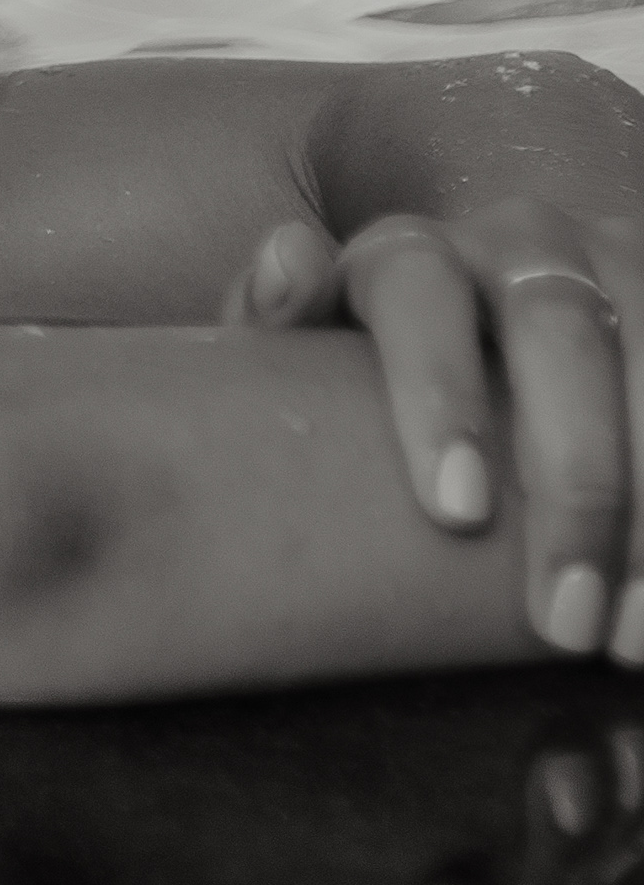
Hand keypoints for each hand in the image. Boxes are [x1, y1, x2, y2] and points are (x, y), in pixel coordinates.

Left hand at [227, 203, 643, 661]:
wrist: (487, 328)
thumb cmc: (373, 373)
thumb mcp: (315, 350)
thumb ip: (276, 317)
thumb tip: (290, 254)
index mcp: (412, 254)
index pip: (416, 291)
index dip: (436, 392)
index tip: (455, 512)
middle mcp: (525, 246)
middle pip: (560, 338)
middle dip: (576, 485)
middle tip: (563, 619)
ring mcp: (623, 266)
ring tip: (634, 637)